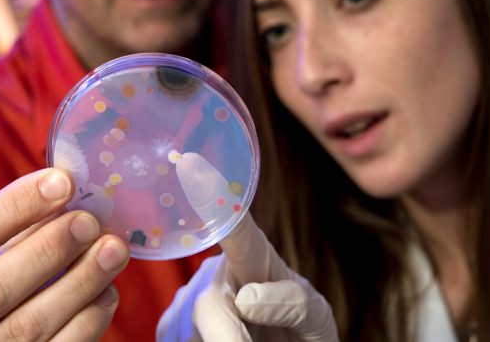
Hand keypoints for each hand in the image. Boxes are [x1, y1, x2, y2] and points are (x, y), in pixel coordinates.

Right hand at [0, 168, 129, 340]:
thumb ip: (19, 233)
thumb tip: (69, 193)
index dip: (16, 204)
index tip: (63, 181)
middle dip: (49, 249)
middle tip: (90, 222)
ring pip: (29, 326)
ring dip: (80, 282)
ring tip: (113, 251)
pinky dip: (89, 320)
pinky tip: (107, 292)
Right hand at [157, 215, 337, 341]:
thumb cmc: (302, 330)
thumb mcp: (315, 316)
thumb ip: (294, 303)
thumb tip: (246, 298)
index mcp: (254, 260)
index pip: (236, 230)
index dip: (212, 198)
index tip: (191, 165)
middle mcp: (217, 275)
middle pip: (210, 305)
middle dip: (230, 335)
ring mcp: (189, 303)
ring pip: (196, 332)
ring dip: (228, 341)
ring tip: (254, 340)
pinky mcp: (173, 328)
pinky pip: (181, 340)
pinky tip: (227, 340)